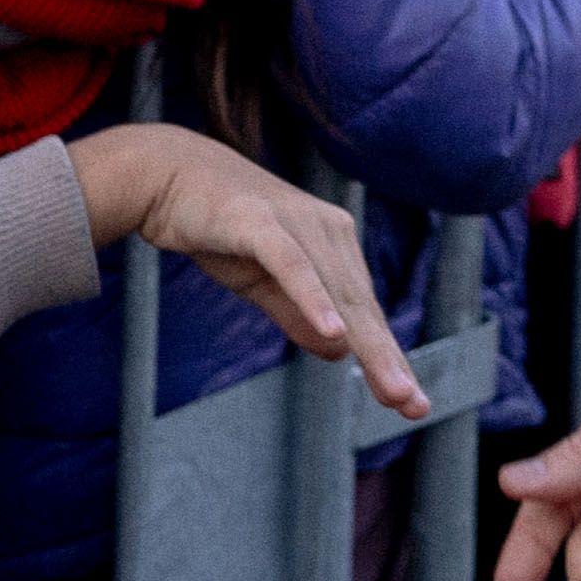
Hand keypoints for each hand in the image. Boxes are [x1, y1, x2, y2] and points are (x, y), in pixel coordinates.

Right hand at [70, 122, 425, 418]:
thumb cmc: (219, 228)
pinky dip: (314, 300)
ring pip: (336, 293)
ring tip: (391, 387)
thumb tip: (338, 350)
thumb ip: (297, 315)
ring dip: (364, 343)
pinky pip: (293, 266)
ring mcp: (295, 223)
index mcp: (333, 242)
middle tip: (413, 405)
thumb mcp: (262, 282)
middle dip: (387, 359)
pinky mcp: (260, 223)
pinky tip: (334, 335)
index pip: (363, 310)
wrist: (166, 175)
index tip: (410, 403)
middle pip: (359, 307)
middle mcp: (327, 230)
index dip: (385, 356)